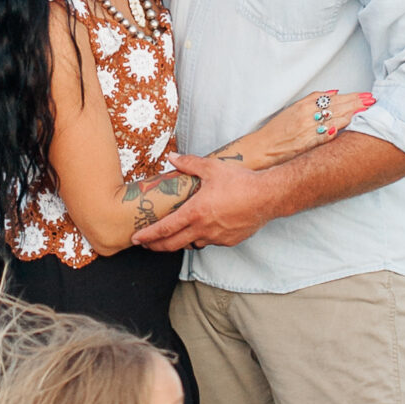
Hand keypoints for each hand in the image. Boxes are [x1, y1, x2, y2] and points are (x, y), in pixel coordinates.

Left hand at [132, 152, 272, 250]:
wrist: (268, 196)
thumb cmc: (240, 181)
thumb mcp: (212, 168)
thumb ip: (189, 164)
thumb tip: (171, 157)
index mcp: (195, 212)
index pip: (164, 229)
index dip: (148, 236)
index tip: (136, 239)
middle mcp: (203, 229)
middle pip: (172, 244)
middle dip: (156, 246)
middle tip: (146, 244)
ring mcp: (216, 238)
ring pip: (192, 244)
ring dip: (180, 241)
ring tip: (173, 235)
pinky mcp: (229, 241)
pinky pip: (209, 242)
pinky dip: (201, 237)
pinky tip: (202, 228)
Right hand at [232, 89, 375, 169]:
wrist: (261, 149)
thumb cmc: (277, 131)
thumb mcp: (293, 110)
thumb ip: (313, 101)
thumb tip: (334, 92)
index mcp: (302, 106)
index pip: (331, 98)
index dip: (350, 97)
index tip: (365, 95)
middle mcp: (305, 116)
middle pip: (335, 106)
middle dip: (356, 103)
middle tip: (373, 100)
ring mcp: (306, 130)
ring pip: (332, 118)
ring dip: (351, 114)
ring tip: (368, 110)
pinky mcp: (305, 144)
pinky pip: (324, 135)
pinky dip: (336, 129)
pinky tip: (349, 125)